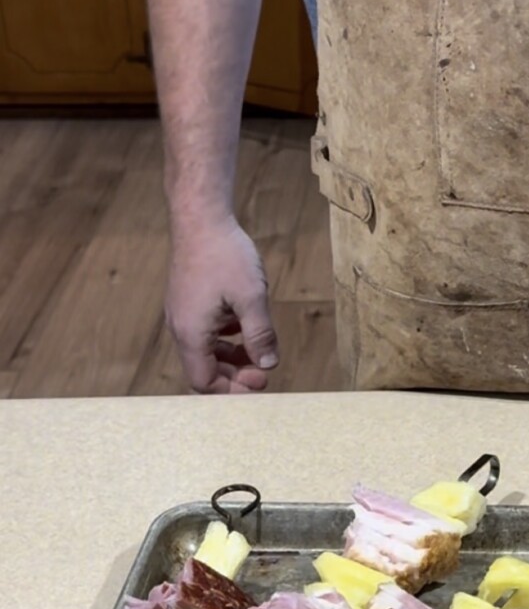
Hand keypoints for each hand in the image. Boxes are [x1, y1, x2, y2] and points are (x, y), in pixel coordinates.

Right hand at [165, 218, 279, 393]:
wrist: (200, 218)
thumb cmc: (225, 255)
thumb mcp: (251, 297)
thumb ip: (260, 334)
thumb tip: (269, 364)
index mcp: (191, 333)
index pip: (203, 382)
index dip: (231, 390)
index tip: (260, 382)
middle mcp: (181, 328)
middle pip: (203, 370)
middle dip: (233, 376)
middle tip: (263, 371)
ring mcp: (182, 313)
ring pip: (205, 351)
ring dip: (231, 357)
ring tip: (258, 349)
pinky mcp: (188, 301)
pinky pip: (204, 331)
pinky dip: (225, 337)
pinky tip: (245, 325)